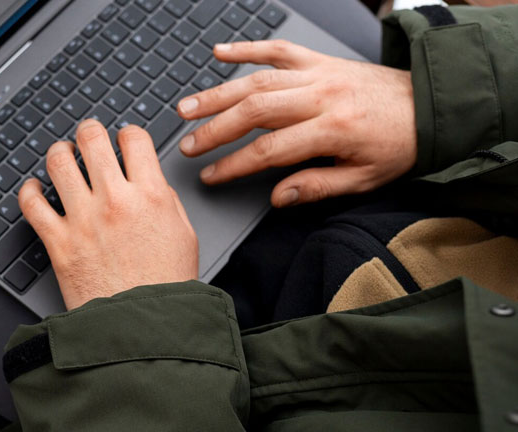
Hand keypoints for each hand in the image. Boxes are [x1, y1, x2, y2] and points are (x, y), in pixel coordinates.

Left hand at [18, 120, 198, 310]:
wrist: (144, 329)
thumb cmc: (166, 288)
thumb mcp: (184, 236)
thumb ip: (165, 202)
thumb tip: (148, 181)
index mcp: (150, 196)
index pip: (134, 138)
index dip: (126, 133)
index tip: (122, 139)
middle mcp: (115, 201)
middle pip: (92, 139)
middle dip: (88, 131)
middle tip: (86, 136)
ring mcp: (83, 220)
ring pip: (58, 162)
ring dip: (58, 153)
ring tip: (61, 156)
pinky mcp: (58, 242)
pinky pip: (31, 203)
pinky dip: (28, 190)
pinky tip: (34, 188)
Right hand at [177, 40, 416, 206]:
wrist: (430, 105)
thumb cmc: (398, 144)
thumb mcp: (364, 179)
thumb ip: (317, 186)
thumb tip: (278, 197)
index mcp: (333, 128)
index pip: (270, 151)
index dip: (234, 165)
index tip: (211, 175)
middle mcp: (322, 95)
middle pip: (255, 111)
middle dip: (215, 129)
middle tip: (188, 145)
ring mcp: (318, 73)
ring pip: (257, 80)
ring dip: (217, 94)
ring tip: (187, 108)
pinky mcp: (319, 60)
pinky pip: (278, 49)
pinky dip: (247, 48)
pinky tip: (220, 53)